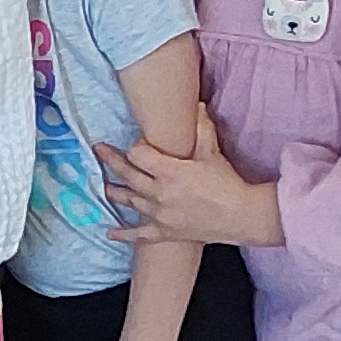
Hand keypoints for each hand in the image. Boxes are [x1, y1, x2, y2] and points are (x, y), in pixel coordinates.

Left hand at [101, 137, 285, 247]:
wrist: (241, 216)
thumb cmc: (227, 183)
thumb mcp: (212, 153)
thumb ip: (201, 128)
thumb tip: (197, 105)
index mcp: (169, 172)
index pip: (138, 154)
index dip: (137, 147)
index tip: (140, 145)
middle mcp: (159, 193)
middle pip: (128, 175)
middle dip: (111, 161)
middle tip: (99, 150)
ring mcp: (160, 215)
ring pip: (129, 201)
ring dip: (114, 192)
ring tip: (103, 186)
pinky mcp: (165, 233)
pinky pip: (139, 234)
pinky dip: (123, 234)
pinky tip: (109, 232)